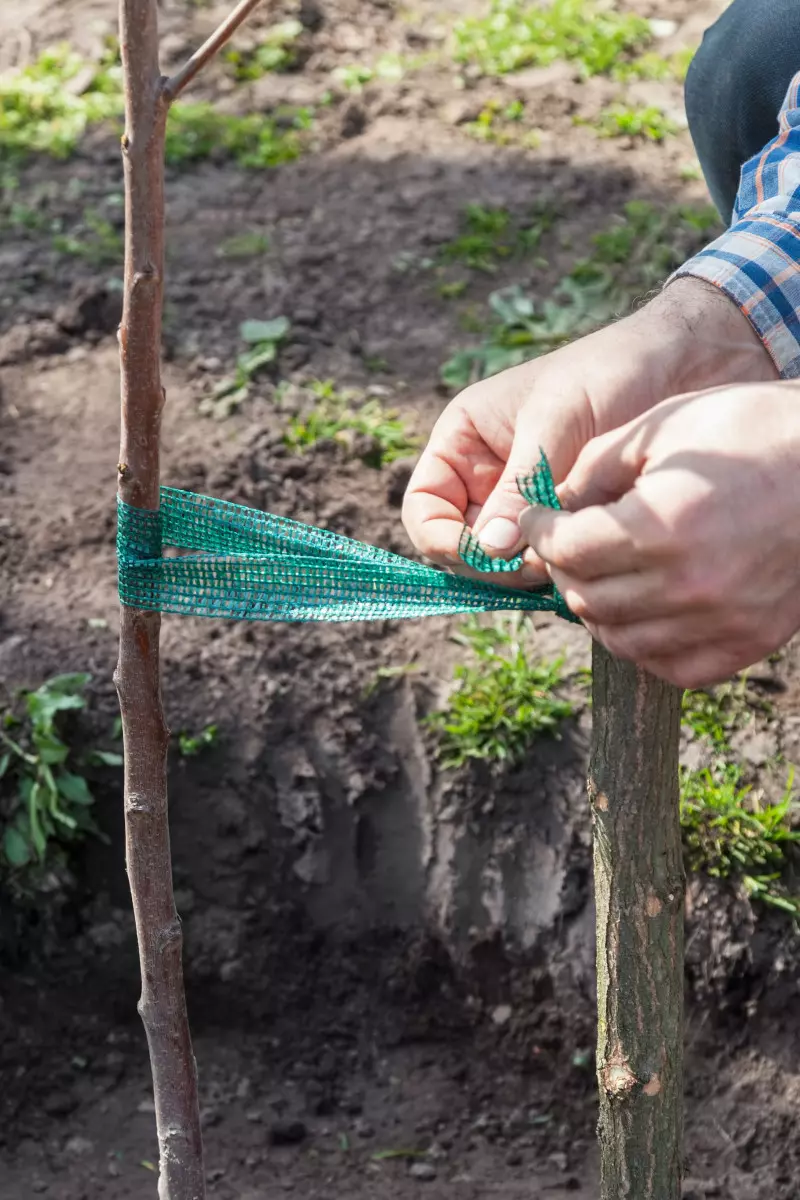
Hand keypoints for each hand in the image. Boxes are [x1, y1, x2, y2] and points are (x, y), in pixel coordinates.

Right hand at [403, 278, 774, 583]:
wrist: (683, 366)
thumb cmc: (610, 372)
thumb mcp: (557, 423)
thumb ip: (520, 486)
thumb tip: (489, 550)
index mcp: (462, 441)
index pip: (423, 509)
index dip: (444, 540)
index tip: (487, 555)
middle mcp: (485, 476)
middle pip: (458, 547)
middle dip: (492, 564)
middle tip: (543, 563)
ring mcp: (523, 502)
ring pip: (500, 563)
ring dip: (527, 571)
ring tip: (572, 557)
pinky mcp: (563, 522)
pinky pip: (543, 561)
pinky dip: (558, 569)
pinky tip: (590, 560)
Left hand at [520, 382, 799, 687]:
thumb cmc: (752, 431)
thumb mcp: (665, 427)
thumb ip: (597, 469)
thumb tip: (549, 505)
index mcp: (663, 524)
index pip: (567, 548)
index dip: (539, 531)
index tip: (536, 519)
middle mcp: (690, 583)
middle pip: (586, 596)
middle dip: (562, 568)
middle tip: (565, 545)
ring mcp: (723, 620)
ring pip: (619, 640)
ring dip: (596, 609)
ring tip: (600, 577)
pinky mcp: (750, 642)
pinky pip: (672, 667)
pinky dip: (644, 645)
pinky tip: (643, 611)